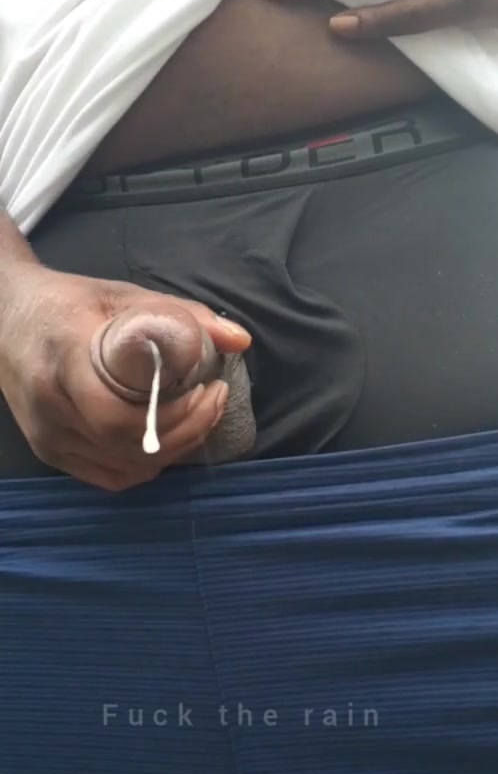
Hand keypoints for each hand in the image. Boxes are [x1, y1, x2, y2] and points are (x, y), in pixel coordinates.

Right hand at [0, 263, 250, 490]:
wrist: (5, 316)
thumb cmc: (68, 303)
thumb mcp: (123, 297)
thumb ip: (182, 315)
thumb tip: (240, 340)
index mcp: (65, 361)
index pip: (120, 417)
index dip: (176, 417)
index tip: (210, 390)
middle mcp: (50, 407)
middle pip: (128, 448)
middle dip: (185, 433)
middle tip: (213, 403)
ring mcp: (46, 436)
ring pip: (123, 469)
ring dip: (171, 452)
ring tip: (197, 419)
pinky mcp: (49, 452)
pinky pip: (108, 477)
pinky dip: (145, 466)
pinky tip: (166, 441)